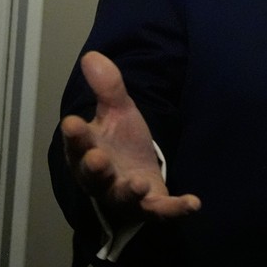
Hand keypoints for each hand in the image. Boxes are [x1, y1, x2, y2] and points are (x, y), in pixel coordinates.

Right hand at [60, 51, 200, 225]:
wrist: (135, 173)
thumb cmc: (119, 143)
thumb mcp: (118, 111)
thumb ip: (108, 88)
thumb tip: (92, 55)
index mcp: (88, 150)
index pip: (77, 143)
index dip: (75, 135)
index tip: (72, 122)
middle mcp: (102, 177)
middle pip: (93, 176)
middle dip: (94, 169)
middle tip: (97, 160)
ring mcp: (125, 194)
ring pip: (123, 196)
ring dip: (130, 191)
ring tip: (139, 183)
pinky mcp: (150, 207)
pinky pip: (162, 211)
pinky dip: (176, 209)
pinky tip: (194, 202)